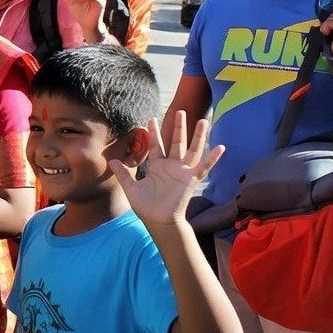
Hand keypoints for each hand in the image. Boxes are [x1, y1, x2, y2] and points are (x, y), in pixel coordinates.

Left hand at [113, 113, 222, 228]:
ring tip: (203, 121)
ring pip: (192, 150)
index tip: (151, 119)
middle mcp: (171, 166)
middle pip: (176, 142)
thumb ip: (123, 174)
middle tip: (179, 111)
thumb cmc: (146, 207)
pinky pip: (204, 167)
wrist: (158, 222)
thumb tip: (112, 160)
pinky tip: (221, 147)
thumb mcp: (131, 188)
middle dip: (177, 127)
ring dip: (198, 136)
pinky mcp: (191, 180)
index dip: (154, 133)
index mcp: (157, 167)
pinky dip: (212, 158)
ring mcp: (183, 172)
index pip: (156, 145)